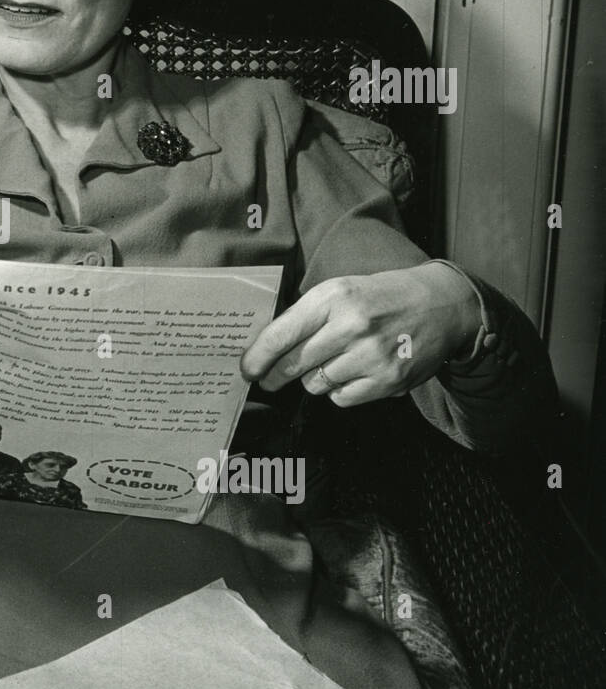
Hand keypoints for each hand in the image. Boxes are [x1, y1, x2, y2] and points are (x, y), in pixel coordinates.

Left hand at [239, 261, 479, 406]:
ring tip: (332, 362)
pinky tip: (352, 373)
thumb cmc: (380, 297)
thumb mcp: (340, 290)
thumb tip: (265, 348)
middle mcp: (351, 326)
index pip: (281, 334)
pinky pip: (342, 398)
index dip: (257, 357)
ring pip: (316, 384)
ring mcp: (371, 356)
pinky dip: (340, 391)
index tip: (246, 370)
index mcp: (333, 297)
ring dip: (315, 379)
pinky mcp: (389, 381)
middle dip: (276, 375)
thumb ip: (305, 316)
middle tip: (268, 379)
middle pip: (294, 364)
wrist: (442, 305)